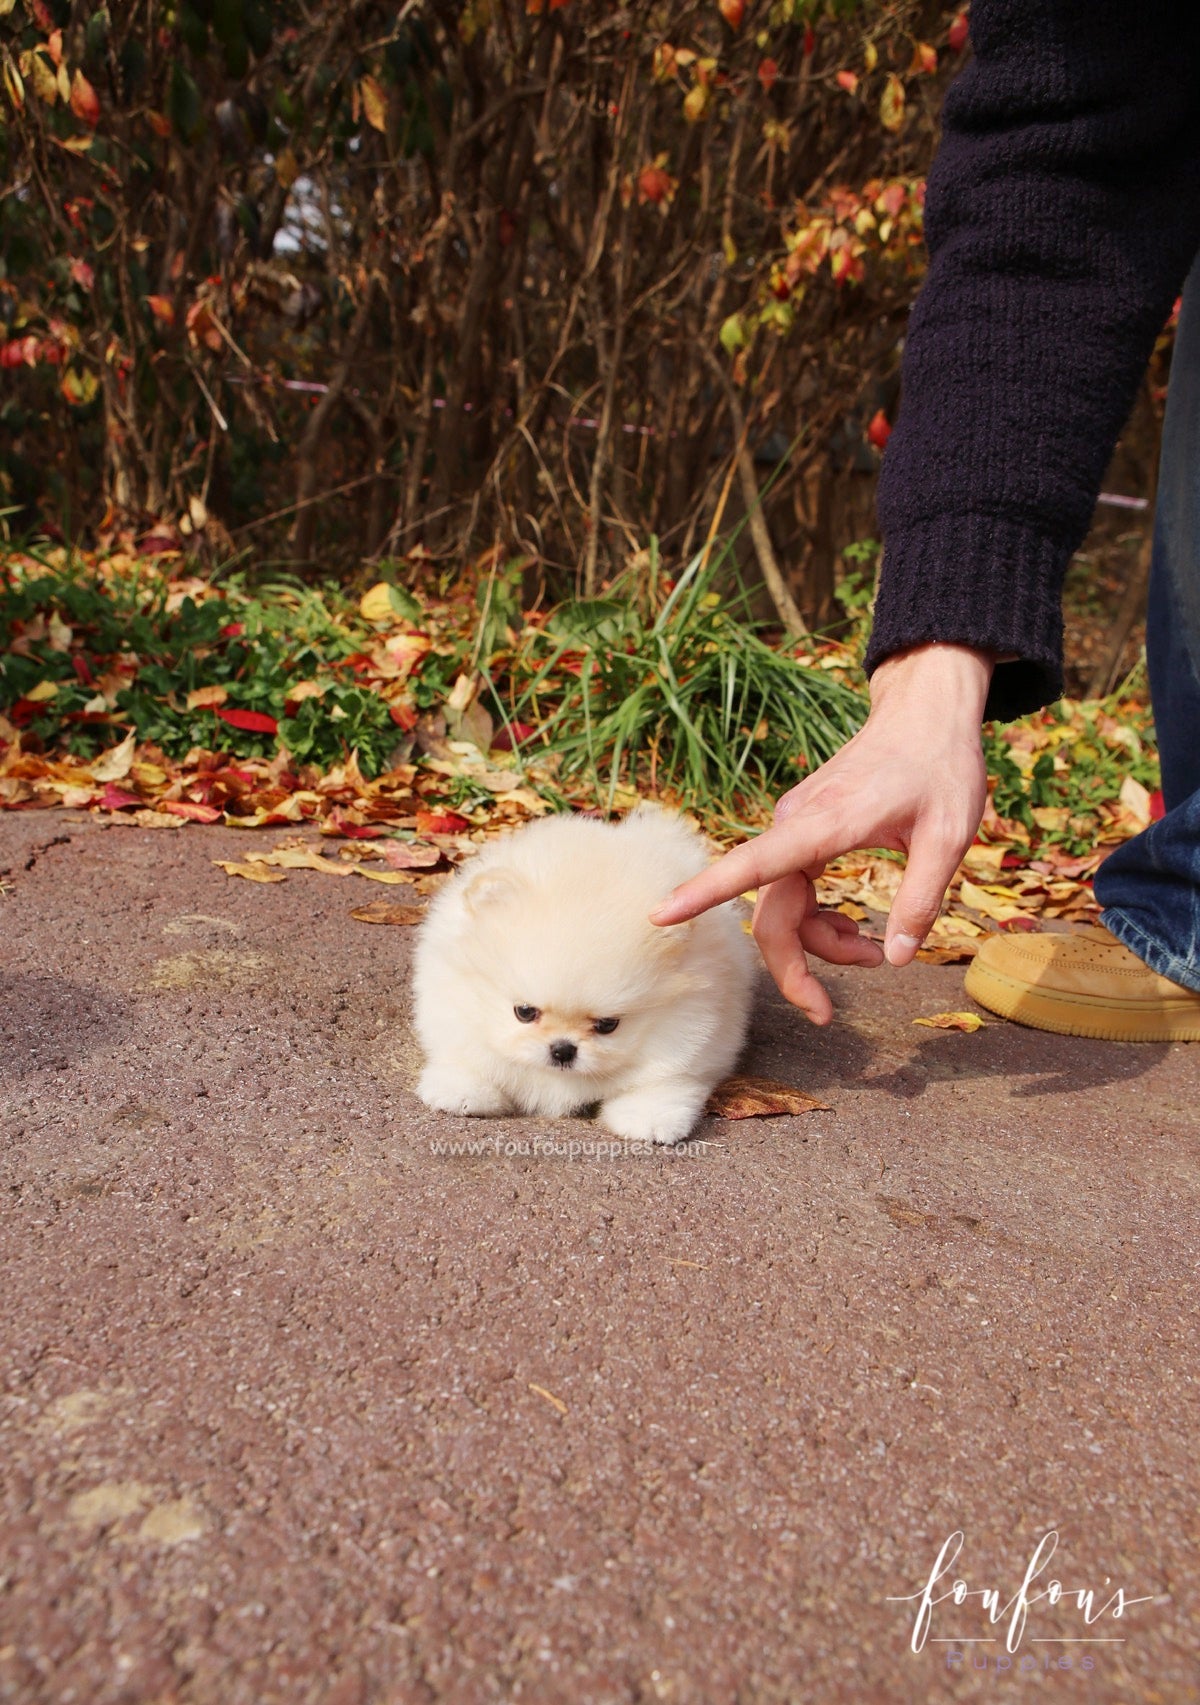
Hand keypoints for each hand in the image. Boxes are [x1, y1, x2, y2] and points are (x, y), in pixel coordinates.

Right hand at [650, 643, 993, 1023]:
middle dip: (794, 967)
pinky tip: (856, 931)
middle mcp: (796, 825)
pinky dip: (819, 921)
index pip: (752, 865)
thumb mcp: (950, 835)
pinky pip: (793, 890)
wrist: (924, 712)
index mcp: (825, 824)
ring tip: (873, 955)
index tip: (661, 915)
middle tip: (825, 1014)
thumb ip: (922, 899)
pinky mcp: (805, 831)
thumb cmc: (941, 766)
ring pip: (783, 906)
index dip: (704, 892)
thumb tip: (895, 960)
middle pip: (770, 912)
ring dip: (818, 944)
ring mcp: (797, 828)